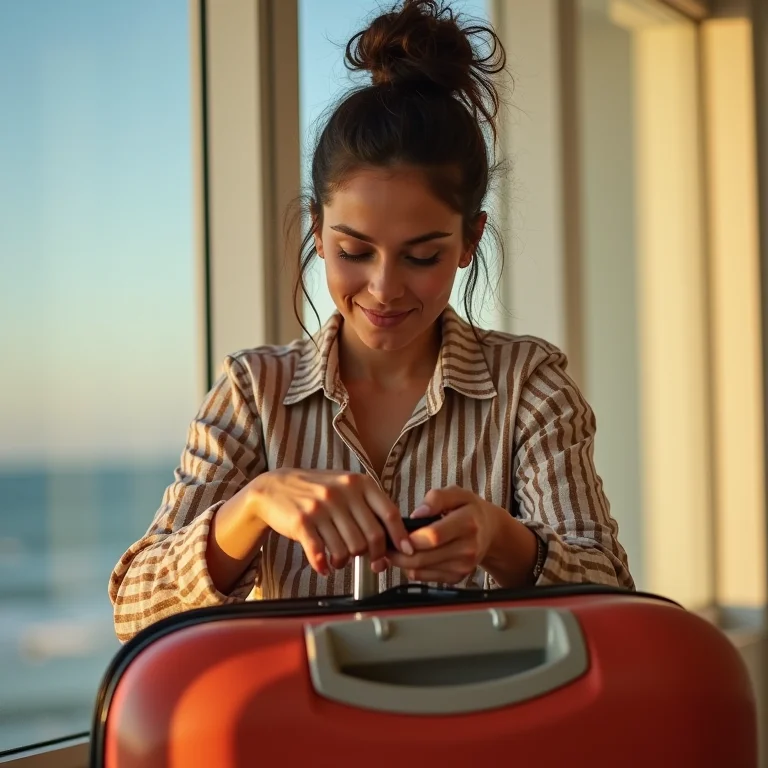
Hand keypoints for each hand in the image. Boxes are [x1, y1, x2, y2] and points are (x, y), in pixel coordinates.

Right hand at [248, 469, 412, 575]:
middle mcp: (342, 493)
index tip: (406, 551)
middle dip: (373, 555)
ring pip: (348, 549)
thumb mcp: (346, 487)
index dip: (400, 536)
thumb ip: (368, 507)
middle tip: (368, 561)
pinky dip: (324, 566)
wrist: (274, 487)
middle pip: (371, 537)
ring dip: (345, 561)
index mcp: (358, 483)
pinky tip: (323, 566)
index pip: (389, 513)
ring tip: (338, 559)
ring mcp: (321, 507)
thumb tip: (393, 538)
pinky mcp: (302, 522)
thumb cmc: (316, 491)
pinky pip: (321, 553)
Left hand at [388, 486, 500, 584]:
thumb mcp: (457, 493)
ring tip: (394, 548)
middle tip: (386, 542)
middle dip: (398, 552)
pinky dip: (411, 568)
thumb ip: (437, 498)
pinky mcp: (456, 578)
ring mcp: (462, 567)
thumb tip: (418, 513)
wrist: (490, 532)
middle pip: (423, 558)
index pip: (434, 536)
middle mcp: (467, 549)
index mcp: (467, 523)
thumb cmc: (469, 510)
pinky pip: (424, 578)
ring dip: (402, 561)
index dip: (411, 537)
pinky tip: (409, 556)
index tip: (396, 532)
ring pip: (420, 570)